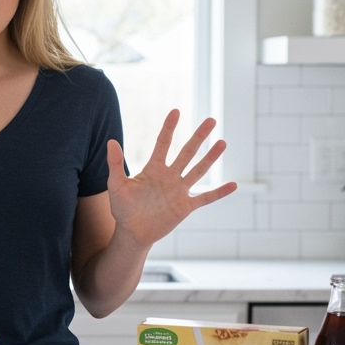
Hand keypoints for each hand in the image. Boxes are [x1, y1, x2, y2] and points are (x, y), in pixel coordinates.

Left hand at [106, 110, 237, 247]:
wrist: (132, 232)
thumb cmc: (122, 208)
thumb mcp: (116, 185)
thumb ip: (115, 164)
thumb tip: (111, 141)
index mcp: (153, 169)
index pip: (163, 144)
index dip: (169, 128)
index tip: (176, 112)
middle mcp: (169, 176)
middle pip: (187, 152)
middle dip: (199, 137)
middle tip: (211, 120)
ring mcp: (179, 191)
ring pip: (198, 170)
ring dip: (210, 157)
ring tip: (222, 143)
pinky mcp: (185, 207)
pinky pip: (205, 198)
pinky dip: (219, 192)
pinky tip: (233, 185)